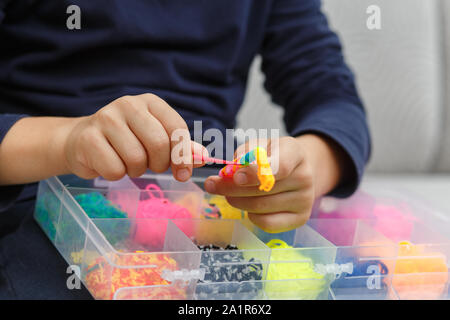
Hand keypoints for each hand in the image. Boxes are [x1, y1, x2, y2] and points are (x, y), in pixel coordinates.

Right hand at [62, 94, 205, 180]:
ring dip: (136, 171)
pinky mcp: (88, 138)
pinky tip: (109, 163)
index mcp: (151, 102)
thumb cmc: (126, 141)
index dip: (183, 156)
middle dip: (159, 164)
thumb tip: (204, 158)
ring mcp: (106, 118)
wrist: (81, 141)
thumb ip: (181, 148)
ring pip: (136, 159)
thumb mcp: (156, 139)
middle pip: (159, 144)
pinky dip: (116, 175)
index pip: (177, 128)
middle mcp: (129, 104)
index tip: (182, 174)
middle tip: (149, 165)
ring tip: (127, 162)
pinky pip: (115, 170)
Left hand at [204, 135, 345, 232]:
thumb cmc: (272, 156)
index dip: (255, 173)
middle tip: (213, 185)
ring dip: (237, 201)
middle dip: (232, 188)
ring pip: (261, 207)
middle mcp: (305, 177)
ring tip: (228, 194)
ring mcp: (305, 200)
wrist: (297, 170)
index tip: (235, 177)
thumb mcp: (259, 145)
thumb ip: (244, 154)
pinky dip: (251, 216)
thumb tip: (228, 173)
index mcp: (295, 153)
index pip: (280, 166)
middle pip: (263, 190)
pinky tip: (247, 207)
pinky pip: (268, 223)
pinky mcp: (300, 218)